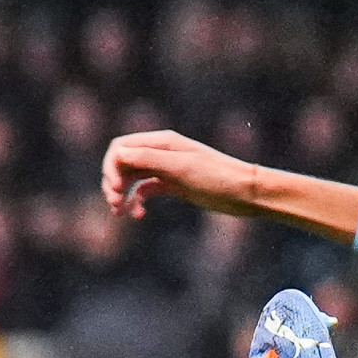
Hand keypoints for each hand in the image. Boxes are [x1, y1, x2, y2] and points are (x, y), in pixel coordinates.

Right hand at [103, 129, 260, 220]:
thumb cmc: (217, 177)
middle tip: (115, 204)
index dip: (110, 167)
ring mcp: (165, 169)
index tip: (116, 188)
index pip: (120, 148)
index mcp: (161, 142)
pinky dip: (136, 202)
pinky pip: (144, 190)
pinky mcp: (172, 185)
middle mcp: (160, 153)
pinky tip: (139, 215)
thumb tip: (118, 155)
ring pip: (130, 178)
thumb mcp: (181, 167)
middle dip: (113, 183)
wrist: (246, 193)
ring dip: (121, 194)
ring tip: (120, 212)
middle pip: (122, 163)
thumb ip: (149, 159)